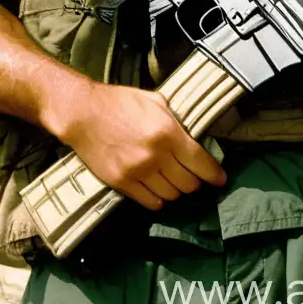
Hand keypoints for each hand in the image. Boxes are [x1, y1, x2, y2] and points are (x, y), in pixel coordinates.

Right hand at [50, 81, 226, 210]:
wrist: (83, 113)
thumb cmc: (119, 102)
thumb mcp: (155, 101)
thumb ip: (176, 120)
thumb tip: (193, 135)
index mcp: (168, 132)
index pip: (201, 163)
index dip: (215, 175)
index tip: (220, 179)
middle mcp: (156, 155)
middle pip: (189, 184)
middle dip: (194, 181)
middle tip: (191, 175)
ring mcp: (138, 172)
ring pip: (172, 195)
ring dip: (176, 190)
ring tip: (171, 181)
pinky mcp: (122, 183)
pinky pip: (151, 202)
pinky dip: (158, 199)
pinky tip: (156, 189)